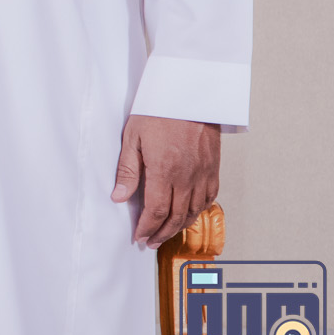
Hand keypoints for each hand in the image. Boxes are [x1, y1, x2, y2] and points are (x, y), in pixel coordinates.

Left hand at [112, 113, 220, 248]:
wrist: (190, 93)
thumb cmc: (158, 110)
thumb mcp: (133, 137)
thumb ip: (128, 170)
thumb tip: (119, 198)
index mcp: (164, 170)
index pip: (156, 211)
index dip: (147, 228)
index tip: (139, 236)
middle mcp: (187, 177)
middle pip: (176, 216)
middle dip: (161, 233)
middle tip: (150, 241)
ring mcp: (203, 173)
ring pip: (194, 210)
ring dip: (179, 225)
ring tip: (166, 232)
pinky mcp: (214, 167)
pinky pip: (209, 197)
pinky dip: (198, 210)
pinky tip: (188, 213)